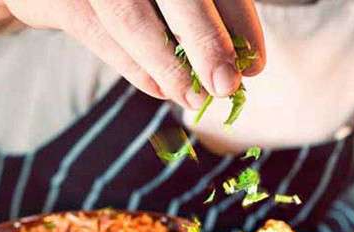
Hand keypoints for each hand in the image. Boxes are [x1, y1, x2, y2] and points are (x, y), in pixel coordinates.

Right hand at [4, 0, 265, 108]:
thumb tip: (246, 60)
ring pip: (128, 17)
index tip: (255, 65)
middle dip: (205, 42)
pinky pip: (98, 32)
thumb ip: (204, 11)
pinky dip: (133, 66)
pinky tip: (162, 90)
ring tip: (194, 98)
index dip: (238, 20)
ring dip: (166, 66)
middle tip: (227, 86)